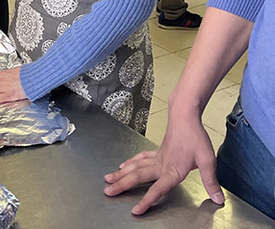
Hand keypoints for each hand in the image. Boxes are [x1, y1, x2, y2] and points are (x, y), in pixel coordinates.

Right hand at [103, 111, 223, 213]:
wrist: (184, 116)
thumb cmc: (195, 136)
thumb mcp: (208, 160)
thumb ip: (211, 181)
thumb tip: (218, 199)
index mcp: (172, 170)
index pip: (157, 189)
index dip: (146, 201)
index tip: (135, 210)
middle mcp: (161, 164)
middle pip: (137, 177)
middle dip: (121, 185)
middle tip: (108, 191)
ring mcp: (157, 157)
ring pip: (135, 167)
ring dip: (120, 174)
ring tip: (108, 179)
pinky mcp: (157, 151)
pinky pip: (140, 158)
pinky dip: (130, 163)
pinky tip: (123, 165)